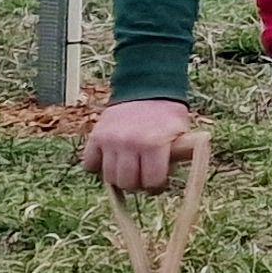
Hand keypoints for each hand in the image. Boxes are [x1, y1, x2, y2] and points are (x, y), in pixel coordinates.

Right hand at [81, 98, 195, 194]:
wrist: (147, 87)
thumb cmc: (167, 115)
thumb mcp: (181, 133)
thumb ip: (178, 156)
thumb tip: (176, 181)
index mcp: (154, 144)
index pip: (152, 182)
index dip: (157, 185)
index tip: (158, 181)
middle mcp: (129, 143)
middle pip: (128, 183)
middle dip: (137, 183)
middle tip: (142, 176)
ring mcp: (110, 140)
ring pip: (109, 177)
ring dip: (120, 177)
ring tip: (129, 168)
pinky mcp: (96, 136)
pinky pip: (90, 165)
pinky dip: (98, 166)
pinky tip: (111, 160)